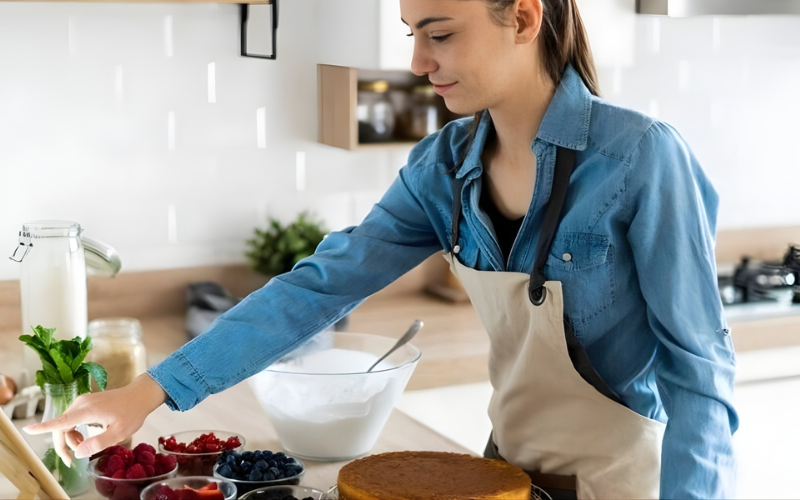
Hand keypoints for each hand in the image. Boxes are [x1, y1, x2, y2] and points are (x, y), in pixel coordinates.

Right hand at [23, 373, 166, 466]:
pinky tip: (86, 436)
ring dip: (71, 438)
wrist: (141, 394)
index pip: (60, 421)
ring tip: (86, 446)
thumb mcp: (119, 432)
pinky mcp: (86, 402)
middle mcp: (81, 404)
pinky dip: (75, 430)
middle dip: (63, 445)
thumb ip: (98, 442)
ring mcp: (83, 401)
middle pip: (61, 426)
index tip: (28, 429)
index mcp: (87, 411)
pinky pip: (73, 418)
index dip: (43, 427)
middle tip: (72, 460)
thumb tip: (78, 452)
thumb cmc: (132, 412)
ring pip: (66, 423)